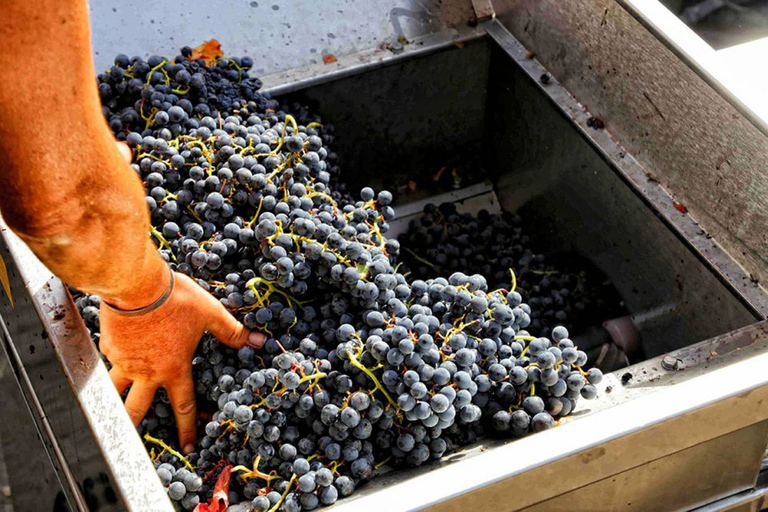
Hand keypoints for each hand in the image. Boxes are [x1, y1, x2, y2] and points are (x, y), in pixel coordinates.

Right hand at [100, 271, 265, 452]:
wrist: (136, 284)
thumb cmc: (175, 298)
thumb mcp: (210, 313)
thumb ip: (232, 331)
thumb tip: (259, 341)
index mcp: (174, 368)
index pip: (183, 406)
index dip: (187, 428)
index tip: (188, 447)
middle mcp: (147, 371)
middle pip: (138, 409)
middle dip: (135, 428)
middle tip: (132, 443)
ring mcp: (124, 361)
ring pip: (114, 391)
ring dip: (112, 403)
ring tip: (108, 414)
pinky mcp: (109, 347)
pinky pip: (109, 360)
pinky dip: (112, 361)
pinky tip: (115, 354)